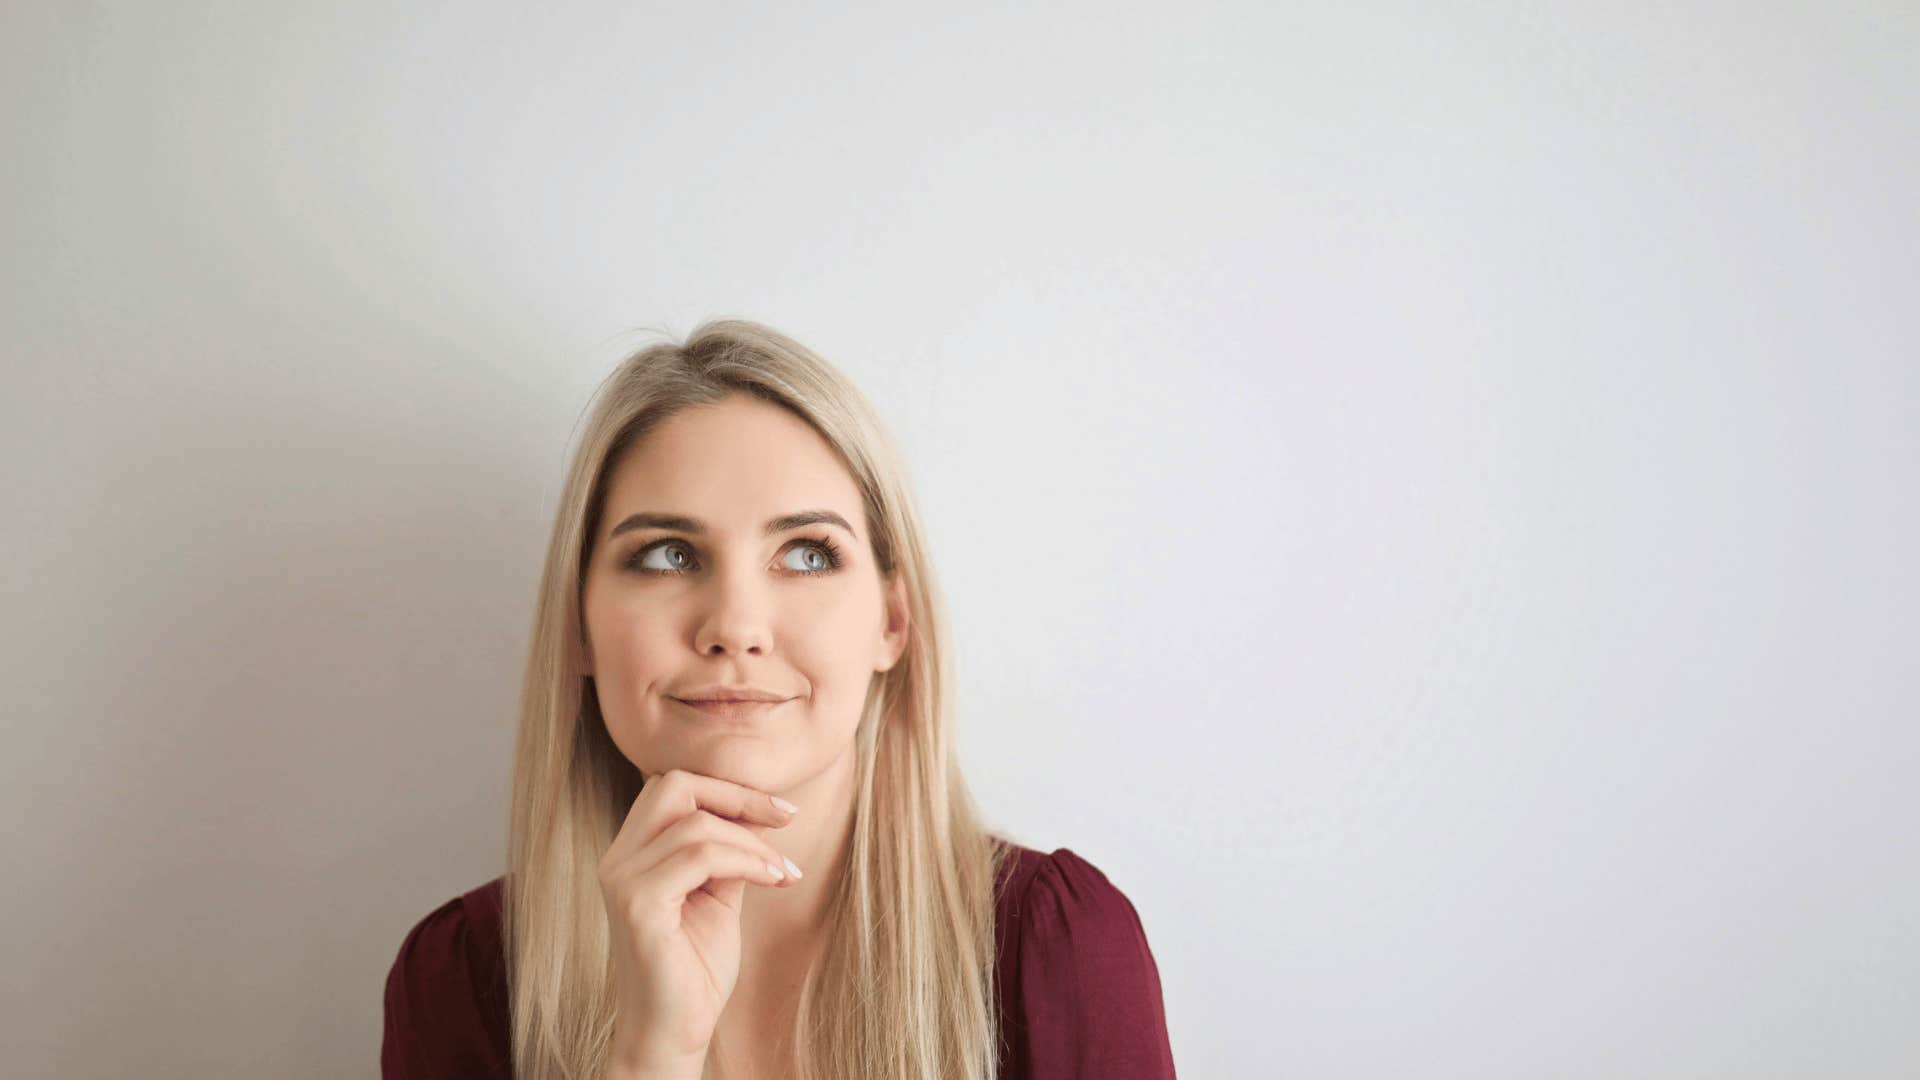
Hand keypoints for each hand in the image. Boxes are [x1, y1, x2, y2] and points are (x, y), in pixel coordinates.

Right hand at [598, 768, 800, 1073]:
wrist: (675, 1031)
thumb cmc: (696, 968)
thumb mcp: (719, 894)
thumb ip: (729, 851)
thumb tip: (762, 812)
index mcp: (633, 852)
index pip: (674, 787)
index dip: (729, 789)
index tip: (782, 811)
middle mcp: (618, 859)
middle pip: (675, 785)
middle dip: (738, 796)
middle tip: (787, 820)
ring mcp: (622, 881)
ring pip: (697, 825)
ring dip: (755, 843)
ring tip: (784, 872)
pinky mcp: (637, 905)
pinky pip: (700, 856)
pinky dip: (747, 861)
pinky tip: (774, 881)